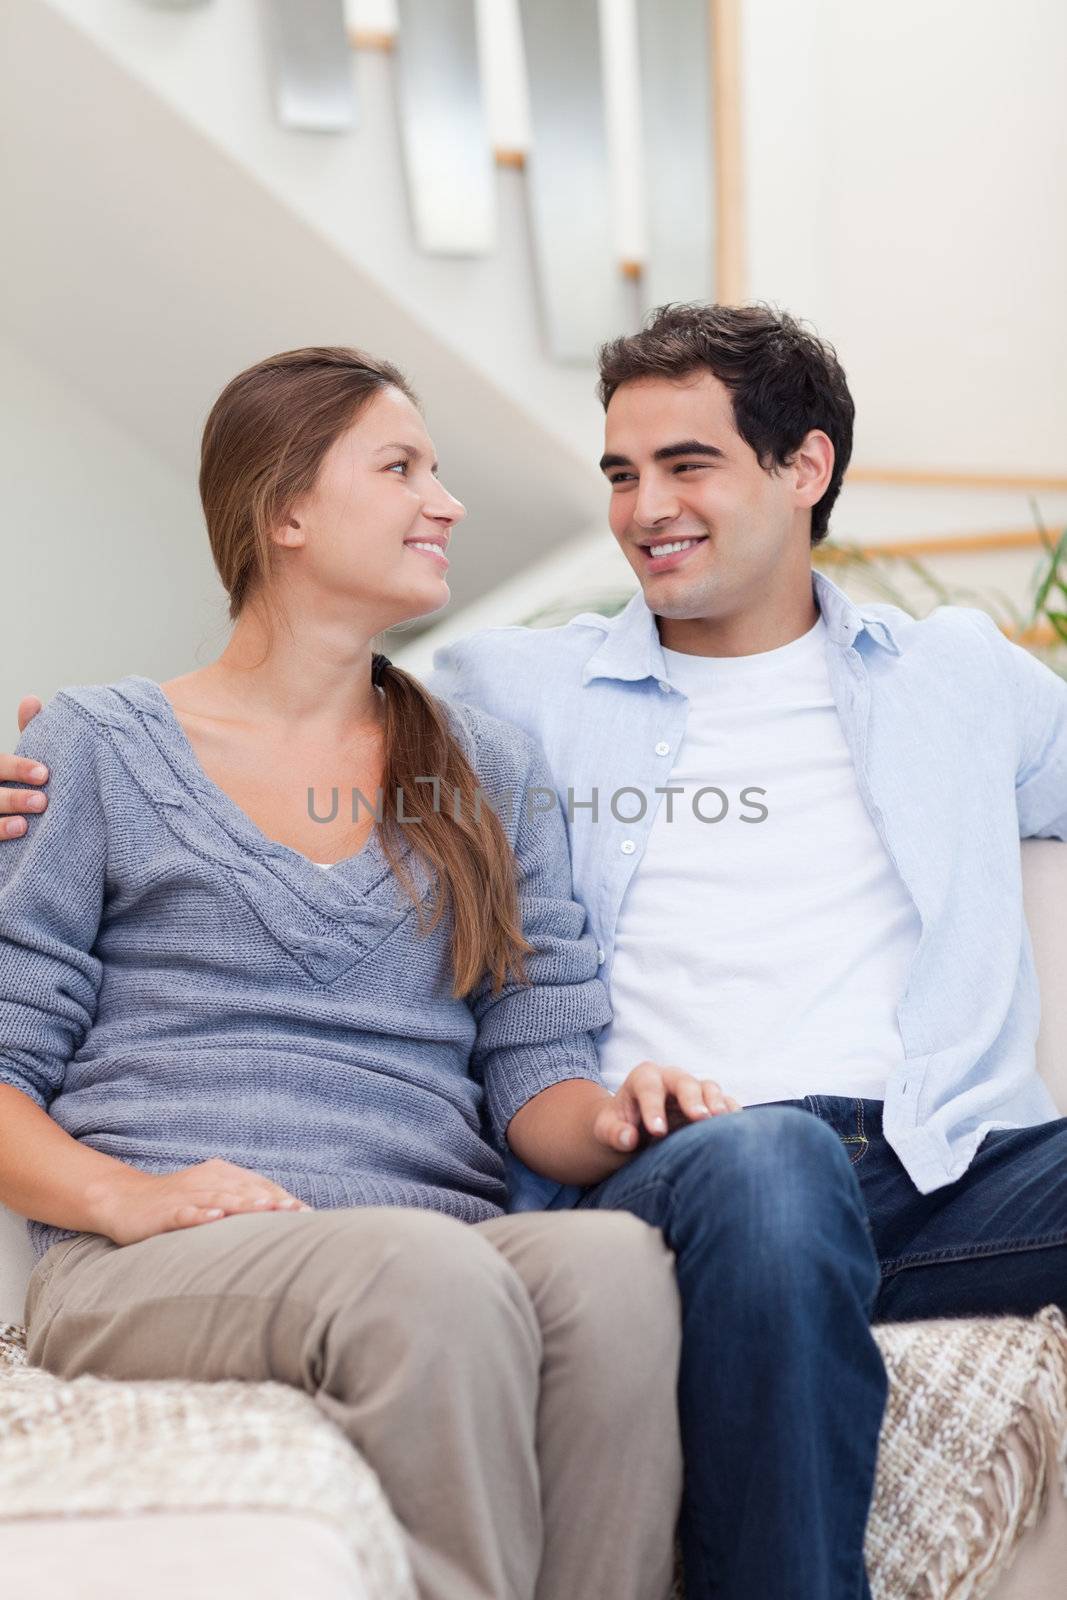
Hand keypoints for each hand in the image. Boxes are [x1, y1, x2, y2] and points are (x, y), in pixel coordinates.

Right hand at [1, 696, 47, 838]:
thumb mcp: (15, 763)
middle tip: (42, 801)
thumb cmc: (13, 787)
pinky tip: (17, 836)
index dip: (17, 768)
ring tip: (27, 824)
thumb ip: (26, 733)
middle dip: (12, 798)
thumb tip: (32, 699)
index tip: (44, 773)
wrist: (13, 830)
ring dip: (1, 822)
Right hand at [88, 1157, 313, 1245]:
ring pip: (221, 1197)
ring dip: (245, 1202)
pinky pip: (186, 1212)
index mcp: (223, 1175)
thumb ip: (241, 1203)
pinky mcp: (166, 1211)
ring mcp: (187, 1195)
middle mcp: (208, 1181)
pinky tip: (215, 1217)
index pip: (261, 1186)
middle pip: (247, 1189)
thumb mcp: (212, 1197)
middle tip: (298, 1212)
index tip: (309, 1213)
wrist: (123, 1200)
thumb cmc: (176, 1203)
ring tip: (267, 1207)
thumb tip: (279, 1218)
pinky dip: (201, 1214)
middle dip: (273, 1200)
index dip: (284, 1198)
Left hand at [592, 1061, 741, 1154]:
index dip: (653, 1107)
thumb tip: (628, 1137)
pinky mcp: (709, 1104)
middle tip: (699, 1118)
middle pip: (684, 1082)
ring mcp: (693, 1090)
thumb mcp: (606, 1131)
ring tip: (720, 1120)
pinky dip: (731, 1112)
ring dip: (716, 1104)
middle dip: (692, 1099)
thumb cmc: (618, 1128)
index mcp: (643, 1078)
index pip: (648, 1087)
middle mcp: (670, 1079)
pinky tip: (737, 1127)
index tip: (657, 1131)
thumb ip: (613, 1133)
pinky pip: (724, 1103)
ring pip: (708, 1088)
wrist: (633, 1130)